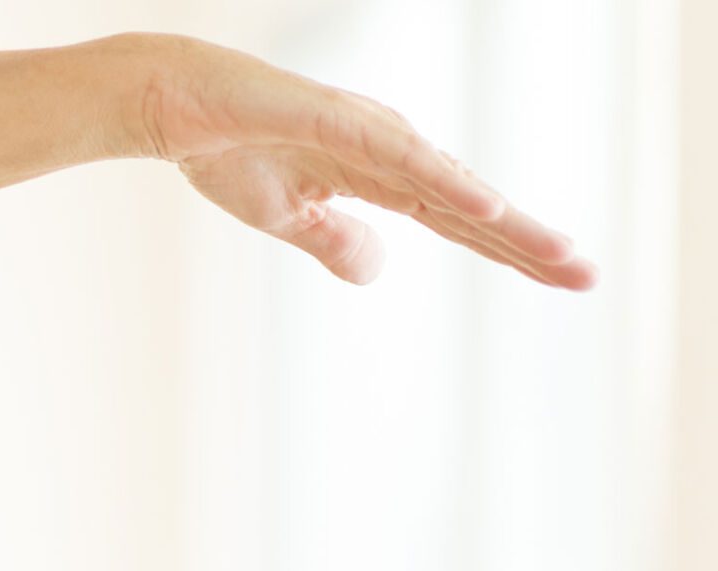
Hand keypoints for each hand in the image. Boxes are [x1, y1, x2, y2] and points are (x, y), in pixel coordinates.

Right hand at [132, 34, 594, 288]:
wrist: (172, 104)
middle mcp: (392, 151)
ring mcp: (370, 134)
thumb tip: (378, 272)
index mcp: (381, 176)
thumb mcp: (287, 217)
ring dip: (508, 221)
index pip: (459, 220)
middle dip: (529, 243)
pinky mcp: (341, 123)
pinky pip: (405, 159)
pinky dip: (449, 183)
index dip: (510, 249)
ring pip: (452, 185)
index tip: (561, 277)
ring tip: (558, 254)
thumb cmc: (226, 148)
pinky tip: (490, 208)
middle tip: (587, 276)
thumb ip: (334, 241)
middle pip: (472, 206)